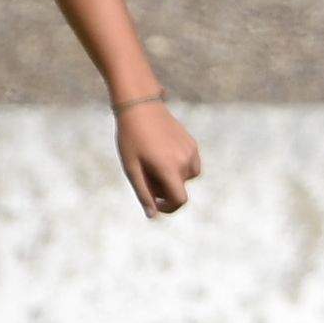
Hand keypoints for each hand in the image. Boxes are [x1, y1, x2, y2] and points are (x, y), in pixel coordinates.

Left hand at [114, 98, 199, 216]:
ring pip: (187, 177)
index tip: (156, 205)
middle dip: (164, 188)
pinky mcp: (193, 144)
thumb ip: (144, 193)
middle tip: (144, 172)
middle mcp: (185, 161)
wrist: (140, 107)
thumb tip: (153, 215)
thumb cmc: (130, 139)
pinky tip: (161, 153)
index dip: (169, 208)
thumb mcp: (132, 169)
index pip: (179, 200)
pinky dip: (179, 166)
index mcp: (169, 169)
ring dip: (173, 177)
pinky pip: (190, 164)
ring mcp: (191, 152)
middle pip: (180, 188)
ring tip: (153, 163)